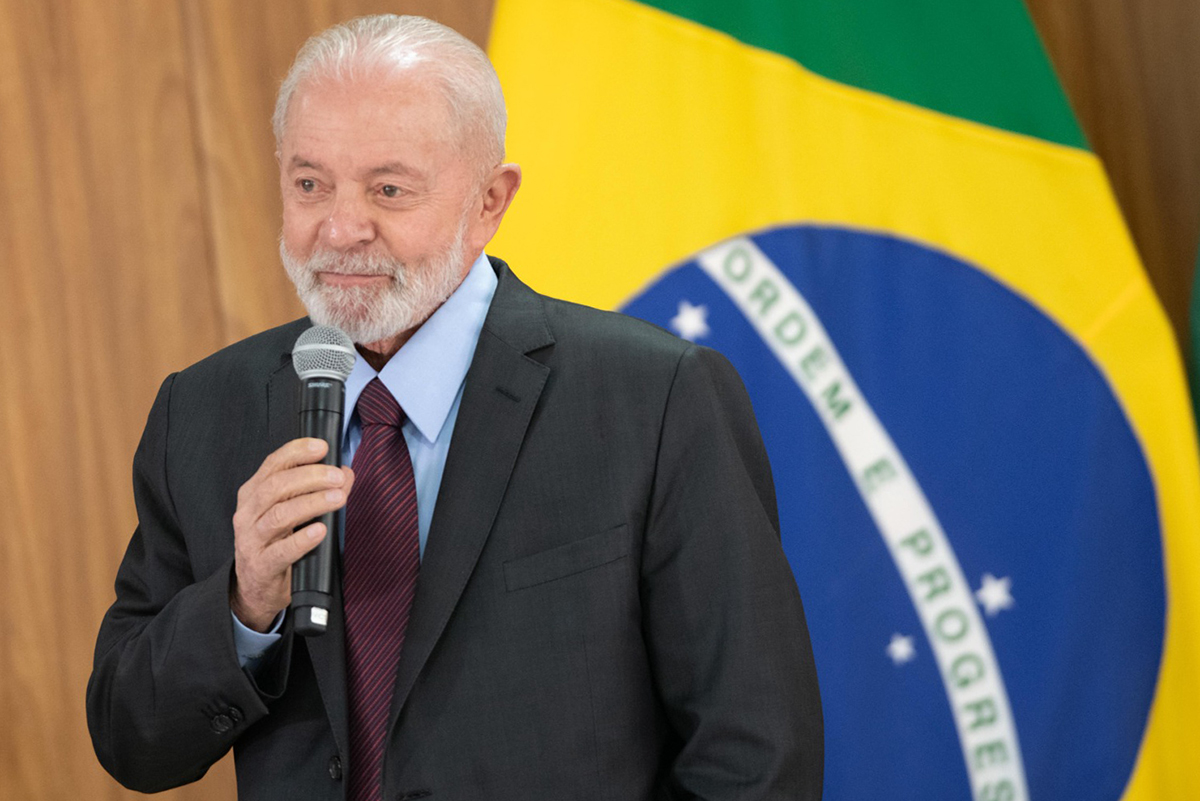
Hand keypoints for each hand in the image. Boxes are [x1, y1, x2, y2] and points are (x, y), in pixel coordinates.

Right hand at [230, 438, 354, 631]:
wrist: (256, 589)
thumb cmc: (276, 543)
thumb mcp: (293, 513)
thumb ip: (317, 490)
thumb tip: (346, 473)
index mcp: (254, 494)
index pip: (273, 464)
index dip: (297, 452)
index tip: (323, 447)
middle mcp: (248, 514)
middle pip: (276, 486)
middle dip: (310, 477)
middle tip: (337, 477)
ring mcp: (252, 540)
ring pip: (279, 515)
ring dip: (312, 503)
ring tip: (338, 498)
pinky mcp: (261, 566)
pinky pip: (281, 551)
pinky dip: (302, 540)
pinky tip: (321, 531)